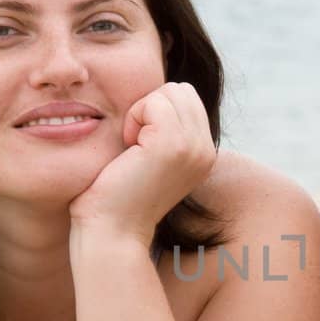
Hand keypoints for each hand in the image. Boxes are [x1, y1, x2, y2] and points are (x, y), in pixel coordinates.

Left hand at [69, 82, 216, 243]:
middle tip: (136, 145)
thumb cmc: (118, 195)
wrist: (112, 230)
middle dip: (152, 107)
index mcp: (205, 153)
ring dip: (142, 112)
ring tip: (134, 148)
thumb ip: (166, 130)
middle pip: (181, 90)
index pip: (187, 98)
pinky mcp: (173, 144)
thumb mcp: (154, 158)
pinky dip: (133, 118)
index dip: (157, 112)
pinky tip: (129, 149)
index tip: (143, 147)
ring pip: (169, 92)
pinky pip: (153, 101)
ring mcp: (194, 147)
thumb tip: (160, 96)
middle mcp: (207, 150)